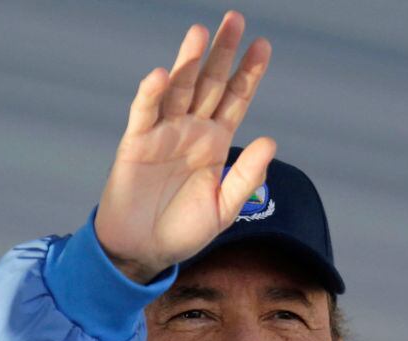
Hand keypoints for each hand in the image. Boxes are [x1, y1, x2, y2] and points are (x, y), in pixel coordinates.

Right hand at [94, 11, 275, 282]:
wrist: (144, 250)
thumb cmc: (184, 230)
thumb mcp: (224, 208)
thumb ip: (246, 176)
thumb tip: (270, 140)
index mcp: (214, 143)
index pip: (236, 100)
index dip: (249, 73)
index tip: (263, 45)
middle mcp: (190, 130)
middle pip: (209, 83)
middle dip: (222, 52)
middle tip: (235, 19)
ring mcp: (163, 133)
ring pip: (178, 89)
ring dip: (188, 62)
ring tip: (200, 32)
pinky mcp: (136, 144)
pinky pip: (144, 114)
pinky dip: (151, 94)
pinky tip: (160, 75)